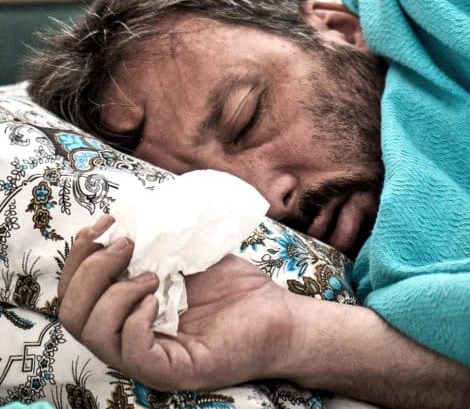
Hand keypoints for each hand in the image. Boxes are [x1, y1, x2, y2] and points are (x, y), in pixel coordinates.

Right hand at [58, 215, 296, 390]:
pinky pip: (130, 351)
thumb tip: (123, 215)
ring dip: (113, 293)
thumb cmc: (237, 290)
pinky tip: (158, 298)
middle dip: (90, 270)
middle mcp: (127, 338)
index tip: (107, 221)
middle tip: (128, 245)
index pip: (75, 291)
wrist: (281, 315)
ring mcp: (147, 360)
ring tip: (152, 275)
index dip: (80, 254)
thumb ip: (154, 243)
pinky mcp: (170, 371)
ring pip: (91, 332)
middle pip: (71, 312)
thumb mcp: (187, 256)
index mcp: (125, 311)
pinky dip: (135, 319)